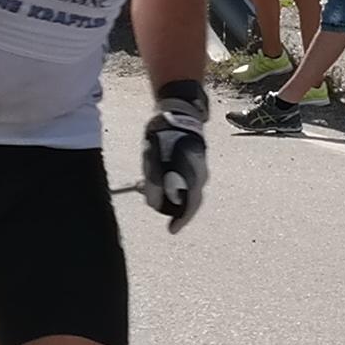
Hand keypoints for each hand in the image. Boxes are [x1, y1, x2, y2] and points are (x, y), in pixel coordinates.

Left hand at [140, 87, 209, 227]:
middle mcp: (200, 175)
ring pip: (185, 192)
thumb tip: (153, 202)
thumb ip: (153, 181)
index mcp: (192, 173)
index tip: (172, 230)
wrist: (180, 114)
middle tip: (150, 200)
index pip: (190, 204)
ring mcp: (200, 171)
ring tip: (144, 185)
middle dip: (168, 205)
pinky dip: (171, 185)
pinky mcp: (196, 167)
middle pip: (187, 201)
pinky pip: (185, 183)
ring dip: (166, 193)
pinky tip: (155, 178)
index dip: (181, 219)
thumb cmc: (165, 133)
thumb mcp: (152, 156)